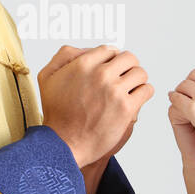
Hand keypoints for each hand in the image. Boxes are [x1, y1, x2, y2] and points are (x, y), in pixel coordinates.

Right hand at [39, 45, 153, 167]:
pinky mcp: (126, 108)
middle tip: (122, 80)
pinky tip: (135, 100)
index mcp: (83, 64)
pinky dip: (144, 93)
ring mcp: (115, 91)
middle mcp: (100, 74)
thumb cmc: (56, 113)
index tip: (111, 70)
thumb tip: (86, 49)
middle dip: (127, 68)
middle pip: (129, 58)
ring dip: (137, 81)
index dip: (111, 60)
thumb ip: (64, 56)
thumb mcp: (47, 77)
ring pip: (141, 73)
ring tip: (129, 90)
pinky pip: (147, 90)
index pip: (110, 50)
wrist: (64, 143)